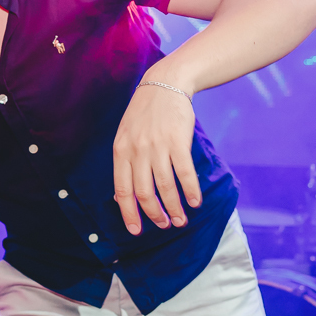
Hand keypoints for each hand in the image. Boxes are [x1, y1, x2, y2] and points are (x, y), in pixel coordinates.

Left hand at [112, 84, 201, 234]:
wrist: (165, 84)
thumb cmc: (144, 115)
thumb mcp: (126, 136)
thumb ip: (125, 163)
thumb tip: (123, 196)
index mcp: (120, 151)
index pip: (122, 190)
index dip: (128, 213)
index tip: (135, 231)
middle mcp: (137, 151)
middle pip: (144, 192)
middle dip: (154, 214)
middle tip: (164, 225)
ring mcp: (157, 146)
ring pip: (165, 186)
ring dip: (174, 207)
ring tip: (180, 221)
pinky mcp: (178, 141)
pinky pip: (184, 173)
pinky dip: (190, 191)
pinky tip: (194, 202)